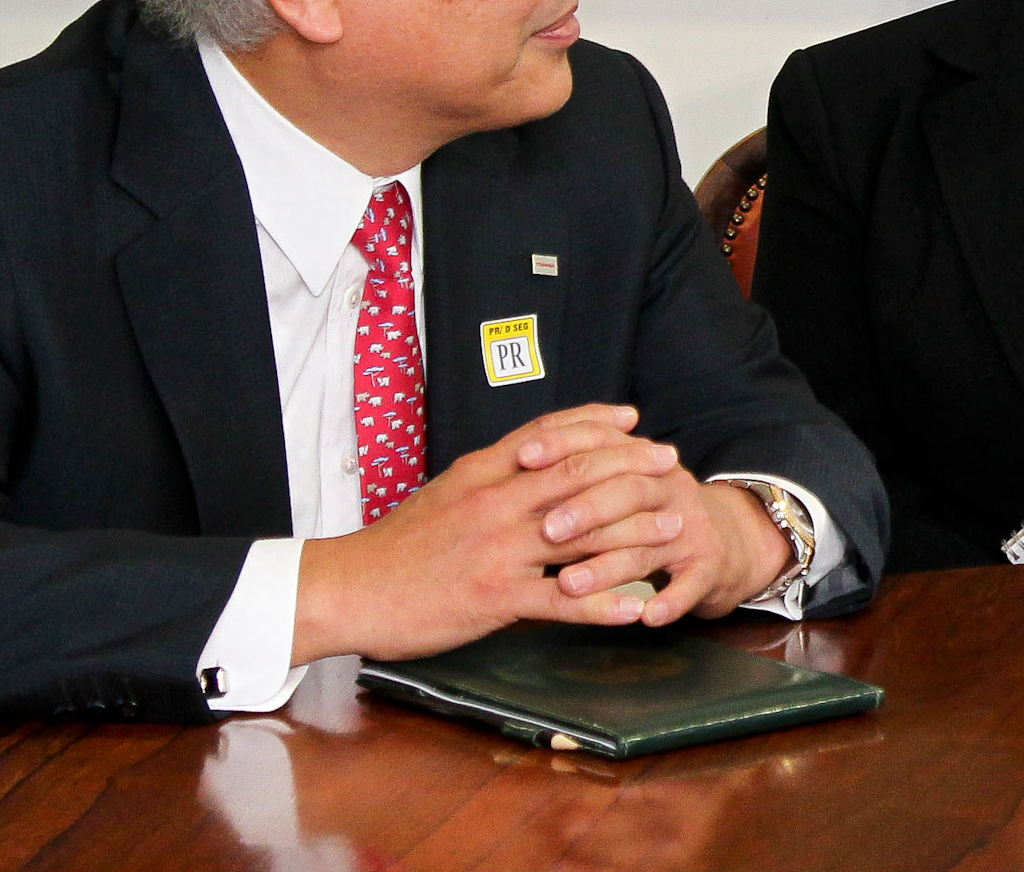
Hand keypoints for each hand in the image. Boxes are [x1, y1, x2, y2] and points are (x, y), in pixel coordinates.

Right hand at [292, 402, 699, 662]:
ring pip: (581, 532)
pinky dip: (605, 604)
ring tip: (674, 528)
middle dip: (632, 465)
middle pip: (577, 472)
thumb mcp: (445, 493)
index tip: (632, 417)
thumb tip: (528, 460)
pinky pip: (562, 601)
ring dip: (635, 530)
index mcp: (482, 473)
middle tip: (669, 462)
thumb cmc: (397, 546)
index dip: (596, 421)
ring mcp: (499, 549)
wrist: (349, 589)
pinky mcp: (496, 597)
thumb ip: (490, 477)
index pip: (549, 433)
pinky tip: (636, 607)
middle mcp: (496, 502)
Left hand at [532, 447, 795, 628]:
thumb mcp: (619, 484)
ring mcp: (692, 527)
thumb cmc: (651, 517)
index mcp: (641, 462)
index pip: (600, 444)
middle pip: (628, 490)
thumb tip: (513, 452)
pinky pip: (691, 584)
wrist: (725, 542)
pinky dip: (670, 601)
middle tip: (546, 530)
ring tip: (570, 585)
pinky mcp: (709, 566)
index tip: (522, 459)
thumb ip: (577, 469)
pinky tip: (646, 617)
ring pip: (649, 545)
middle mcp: (669, 487)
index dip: (562, 448)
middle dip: (585, 510)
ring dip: (610, 566)